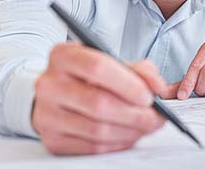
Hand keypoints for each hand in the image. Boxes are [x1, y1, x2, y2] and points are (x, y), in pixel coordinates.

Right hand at [32, 42, 165, 154]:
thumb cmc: (88, 75)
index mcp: (63, 56)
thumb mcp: (111, 61)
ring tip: (147, 125)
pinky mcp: (51, 139)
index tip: (149, 96)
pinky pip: (92, 147)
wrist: (57, 92)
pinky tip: (129, 134)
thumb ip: (139, 69)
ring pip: (97, 129)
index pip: (97, 67)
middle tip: (157, 117)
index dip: (127, 84)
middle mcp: (49, 83)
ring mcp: (47, 113)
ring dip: (131, 131)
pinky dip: (118, 143)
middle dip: (135, 114)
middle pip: (99, 103)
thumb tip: (158, 88)